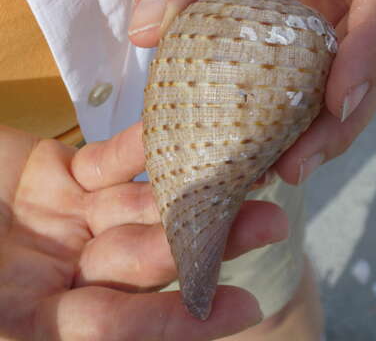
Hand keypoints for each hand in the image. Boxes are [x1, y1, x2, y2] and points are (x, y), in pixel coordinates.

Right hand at [0, 124, 288, 339]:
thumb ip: (26, 321)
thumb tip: (103, 328)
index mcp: (42, 320)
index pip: (122, 322)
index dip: (182, 318)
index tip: (246, 306)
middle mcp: (64, 271)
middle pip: (145, 257)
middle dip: (204, 243)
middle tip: (267, 224)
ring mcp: (63, 220)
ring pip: (138, 207)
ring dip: (188, 193)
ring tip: (248, 180)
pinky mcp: (55, 175)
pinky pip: (107, 160)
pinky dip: (138, 148)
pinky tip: (176, 135)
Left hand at [129, 0, 375, 183]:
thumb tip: (146, 32)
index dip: (370, 55)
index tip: (337, 103)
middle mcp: (359, 8)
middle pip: (375, 71)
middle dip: (339, 126)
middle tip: (295, 167)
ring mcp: (344, 39)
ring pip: (352, 96)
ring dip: (320, 140)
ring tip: (279, 173)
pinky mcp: (323, 61)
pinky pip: (324, 100)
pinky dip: (303, 131)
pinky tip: (272, 157)